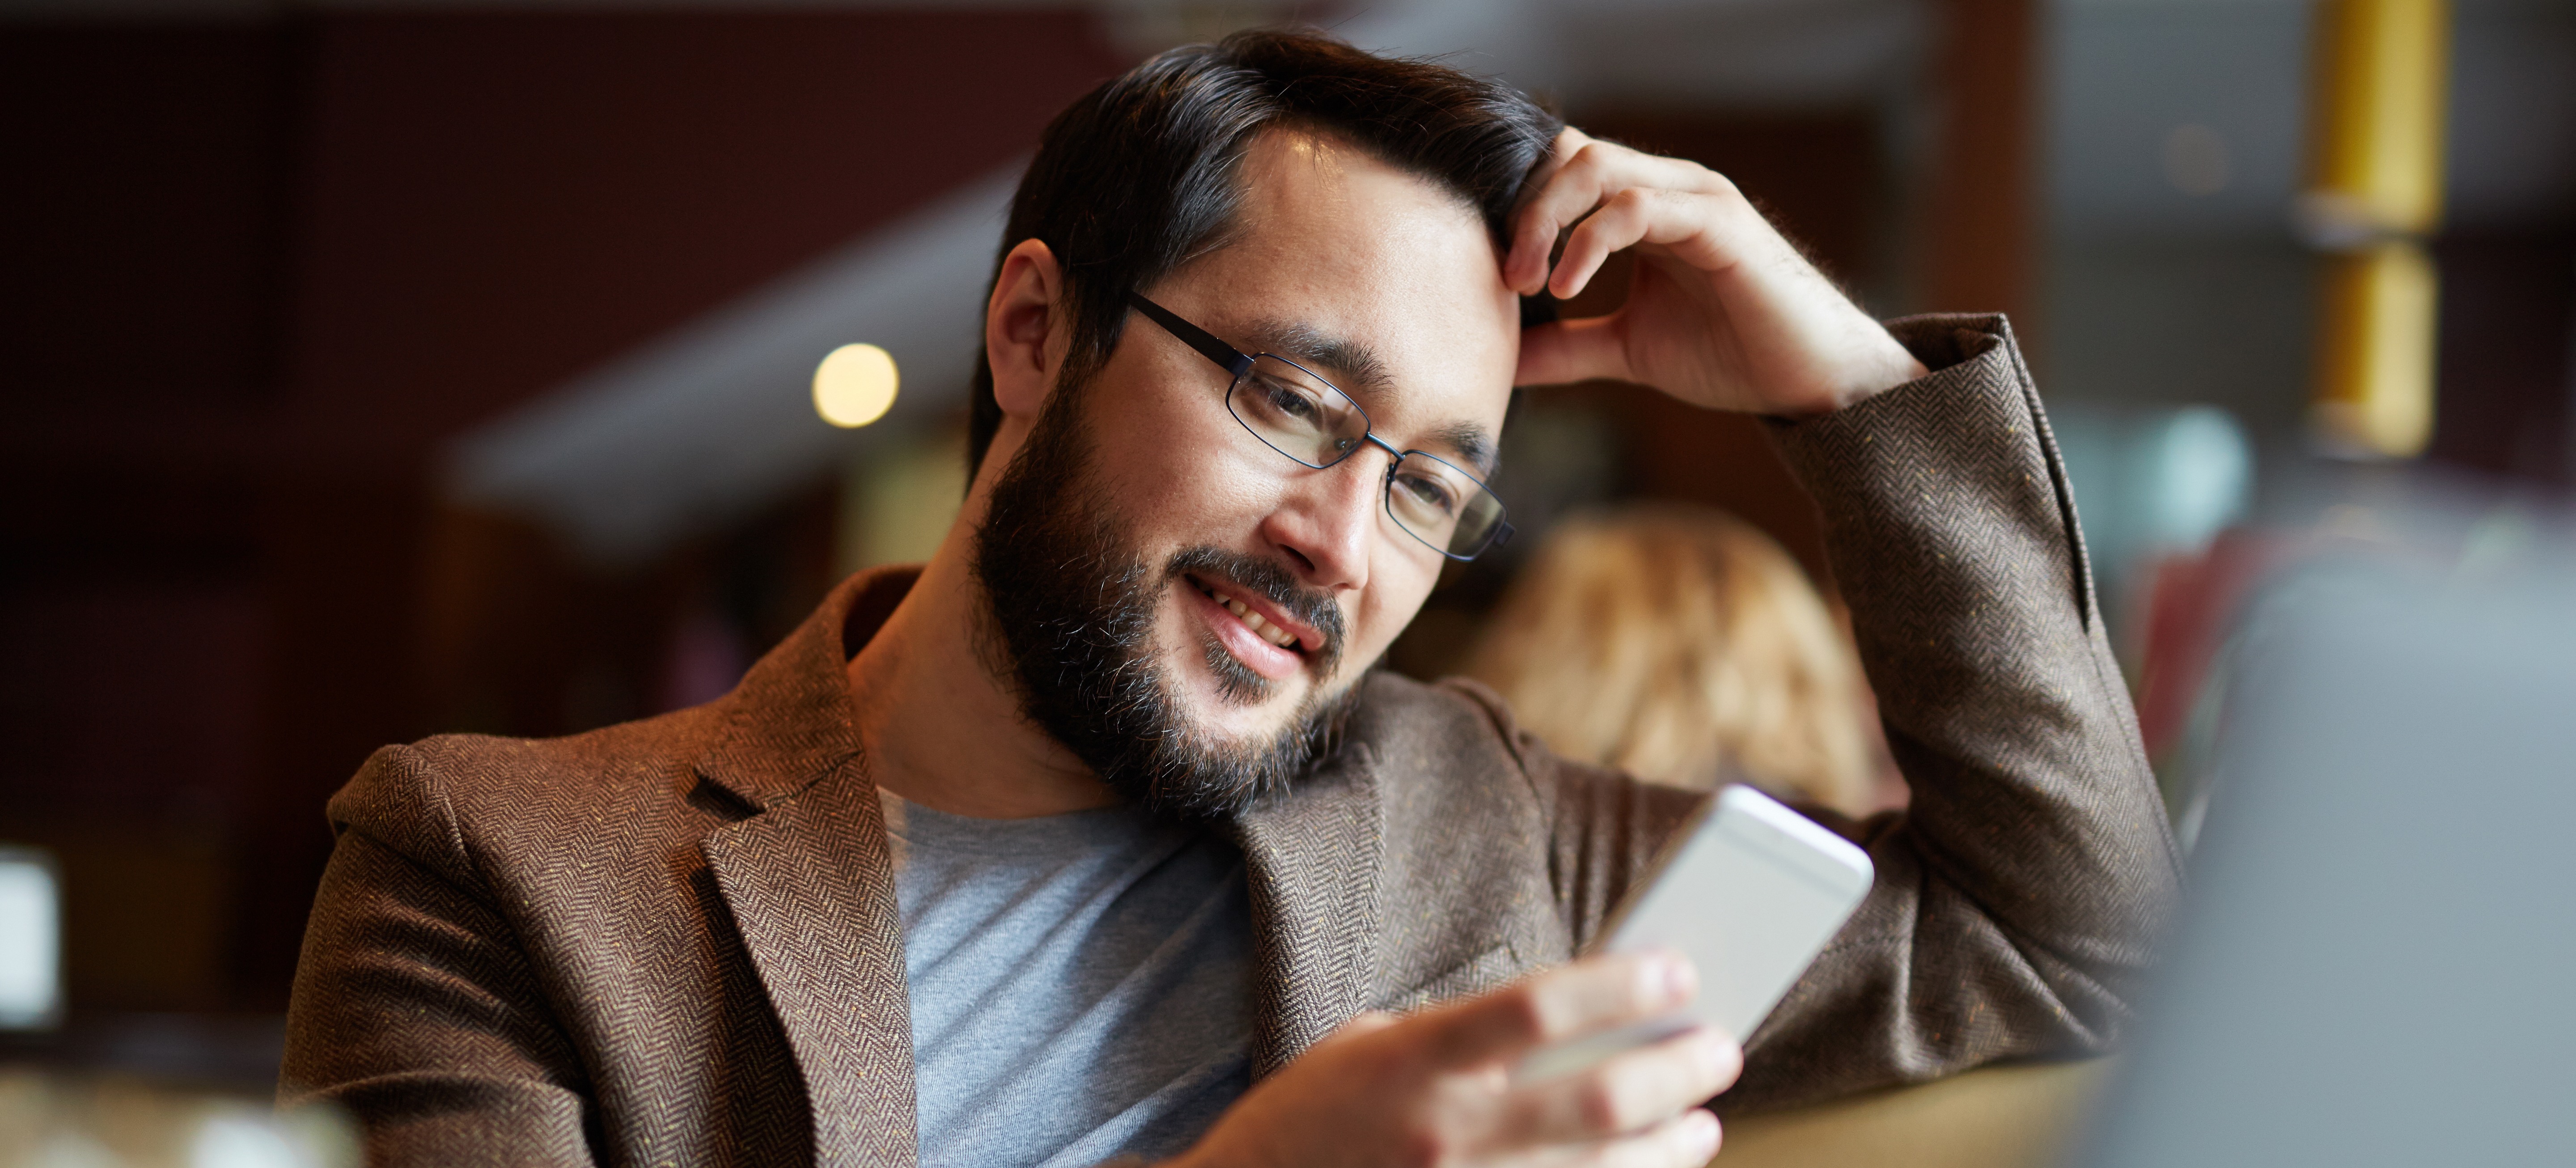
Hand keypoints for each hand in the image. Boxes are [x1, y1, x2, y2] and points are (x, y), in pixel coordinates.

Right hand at [1167, 952, 1739, 1167]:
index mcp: (1414, 1061)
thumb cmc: (1314, 1120)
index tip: (1679, 967)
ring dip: (1668, 1145)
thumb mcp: (1371, 1049)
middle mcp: (1447, 1132)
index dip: (1619, 984)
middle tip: (1721, 1046)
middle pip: (1596, 1099)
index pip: (1536, 1006)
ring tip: (1701, 1119)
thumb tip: (1577, 1021)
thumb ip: (1462, 1034)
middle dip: (1675, 1070)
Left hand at [1507, 127, 1927, 416]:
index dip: (1520, 209)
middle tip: (1506, 280)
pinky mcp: (1718, 222)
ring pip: (1595, 167)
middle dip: (1523, 212)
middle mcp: (1670, 188)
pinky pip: (1637, 205)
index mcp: (1647, 206)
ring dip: (1546, 222)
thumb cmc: (1733, 356)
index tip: (1495, 273)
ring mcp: (1696, 198)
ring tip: (1528, 284)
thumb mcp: (1627, 349)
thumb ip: (1567, 346)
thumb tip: (1502, 359)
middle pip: (1569, 156)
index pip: (1562, 168)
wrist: (1809, 383)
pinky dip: (1590, 241)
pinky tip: (1566, 286)